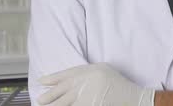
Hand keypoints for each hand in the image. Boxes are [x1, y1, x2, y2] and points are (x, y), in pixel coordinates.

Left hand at [37, 63, 153, 105]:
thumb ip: (87, 72)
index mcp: (88, 72)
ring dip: (53, 105)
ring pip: (63, 103)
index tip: (41, 82)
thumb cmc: (119, 84)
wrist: (131, 98)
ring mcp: (85, 97)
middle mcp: (84, 83)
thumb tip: (68, 80)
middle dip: (49, 96)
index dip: (51, 79)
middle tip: (41, 100)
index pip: (65, 75)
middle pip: (61, 90)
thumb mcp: (103, 70)